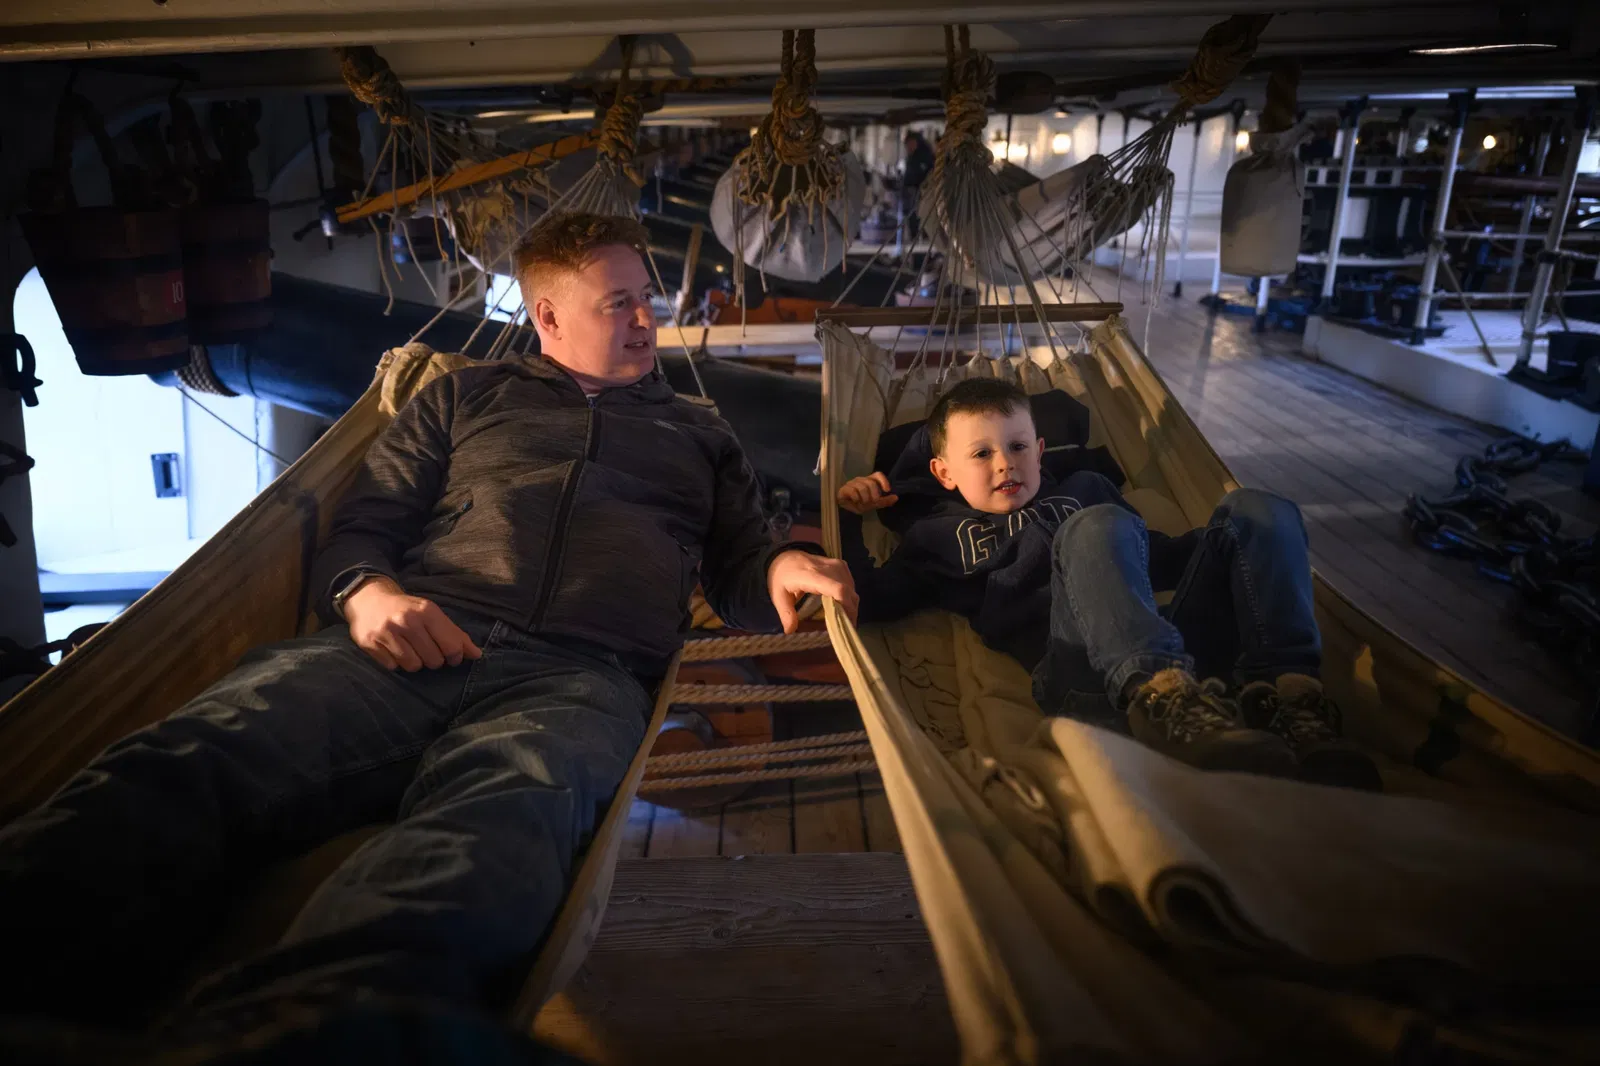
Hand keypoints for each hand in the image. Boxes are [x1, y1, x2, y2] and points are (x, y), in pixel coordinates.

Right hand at [344, 577, 483, 670]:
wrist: (368, 599)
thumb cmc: (407, 609)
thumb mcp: (432, 614)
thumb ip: (455, 634)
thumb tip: (477, 655)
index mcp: (426, 611)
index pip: (452, 646)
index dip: (456, 656)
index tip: (452, 656)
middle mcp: (407, 621)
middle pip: (434, 660)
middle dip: (434, 659)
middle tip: (426, 649)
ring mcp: (387, 633)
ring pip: (413, 666)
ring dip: (415, 662)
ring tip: (409, 649)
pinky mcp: (370, 644)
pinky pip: (393, 667)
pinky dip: (395, 662)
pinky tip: (393, 649)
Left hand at [767, 550, 858, 632]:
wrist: (785, 557)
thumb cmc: (781, 577)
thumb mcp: (778, 595)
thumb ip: (786, 613)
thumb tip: (790, 630)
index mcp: (812, 576)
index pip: (838, 590)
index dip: (846, 607)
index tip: (846, 624)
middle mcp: (829, 568)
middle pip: (848, 592)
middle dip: (850, 612)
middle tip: (844, 629)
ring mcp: (837, 565)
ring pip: (852, 590)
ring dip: (850, 606)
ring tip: (843, 619)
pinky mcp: (841, 565)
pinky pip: (851, 584)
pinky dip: (849, 597)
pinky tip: (841, 607)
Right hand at [838, 472, 898, 514]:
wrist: (846, 509)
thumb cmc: (860, 503)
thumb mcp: (874, 504)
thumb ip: (884, 501)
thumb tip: (896, 497)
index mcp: (869, 481)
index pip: (878, 475)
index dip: (883, 481)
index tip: (887, 490)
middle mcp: (861, 480)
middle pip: (871, 483)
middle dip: (874, 494)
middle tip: (873, 501)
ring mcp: (852, 483)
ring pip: (862, 487)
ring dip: (865, 498)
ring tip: (862, 503)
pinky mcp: (844, 488)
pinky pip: (853, 491)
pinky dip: (856, 498)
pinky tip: (855, 501)